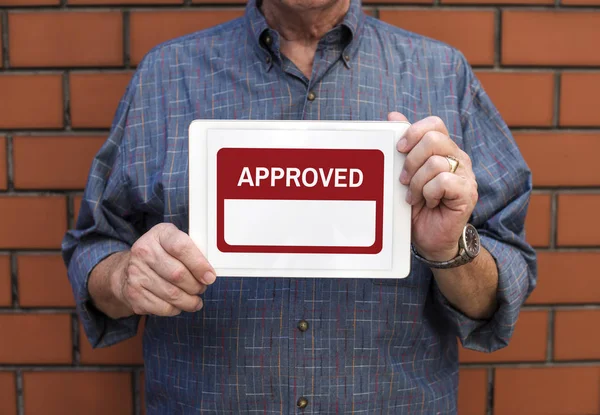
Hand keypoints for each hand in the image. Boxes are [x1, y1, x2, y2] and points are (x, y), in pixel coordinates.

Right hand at [112, 223, 215, 316]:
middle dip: (196, 285)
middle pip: (178, 274)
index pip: (181, 247)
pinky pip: (163, 307)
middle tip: (202, 288)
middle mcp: (144, 251)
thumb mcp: (175, 242)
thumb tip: (210, 272)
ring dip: (189, 301)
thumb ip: (193, 251)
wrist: (126, 269)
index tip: (210, 276)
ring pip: (172, 294)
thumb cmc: (161, 254)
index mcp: (159, 234)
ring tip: (195, 300)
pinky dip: (176, 309)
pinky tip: (179, 304)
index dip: (199, 264)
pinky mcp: (134, 293)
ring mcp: (136, 273)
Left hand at [389, 112, 477, 261]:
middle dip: (411, 160)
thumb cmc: (418, 207)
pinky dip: (429, 193)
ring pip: (436, 162)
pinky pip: (443, 181)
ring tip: (414, 196)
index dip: (413, 132)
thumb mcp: (405, 173)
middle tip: (404, 179)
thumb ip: (404, 146)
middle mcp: (458, 158)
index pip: (434, 125)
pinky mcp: (467, 192)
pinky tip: (428, 202)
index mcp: (444, 149)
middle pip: (434, 139)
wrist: (429, 239)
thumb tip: (393, 116)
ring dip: (417, 182)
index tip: (398, 150)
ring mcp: (465, 175)